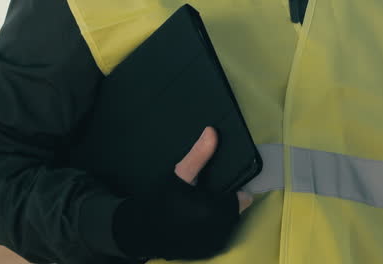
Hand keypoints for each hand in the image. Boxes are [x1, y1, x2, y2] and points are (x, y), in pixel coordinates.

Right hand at [111, 126, 252, 259]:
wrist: (140, 231)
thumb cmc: (161, 200)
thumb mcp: (179, 174)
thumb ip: (199, 155)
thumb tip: (212, 131)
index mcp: (214, 210)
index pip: (242, 199)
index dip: (233, 191)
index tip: (219, 186)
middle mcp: (217, 231)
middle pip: (234, 212)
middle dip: (224, 203)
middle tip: (204, 194)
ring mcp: (212, 245)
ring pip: (227, 225)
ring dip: (219, 216)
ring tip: (199, 206)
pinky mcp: (206, 253)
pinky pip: (217, 237)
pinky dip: (211, 230)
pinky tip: (195, 221)